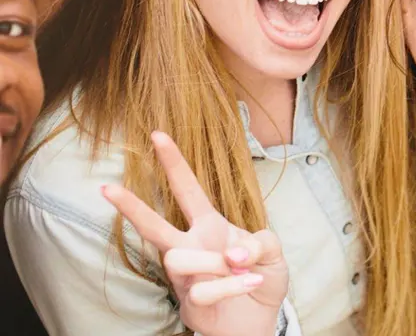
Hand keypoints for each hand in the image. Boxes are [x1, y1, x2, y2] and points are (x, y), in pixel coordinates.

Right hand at [102, 131, 288, 335]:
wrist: (260, 320)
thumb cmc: (262, 276)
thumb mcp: (272, 251)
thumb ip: (259, 242)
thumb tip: (232, 252)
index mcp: (210, 224)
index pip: (189, 189)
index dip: (174, 162)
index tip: (158, 135)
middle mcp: (192, 245)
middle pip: (154, 225)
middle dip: (131, 207)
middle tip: (107, 188)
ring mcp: (186, 276)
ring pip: (177, 258)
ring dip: (214, 261)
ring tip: (241, 266)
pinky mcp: (189, 301)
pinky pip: (204, 287)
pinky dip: (235, 285)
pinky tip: (250, 284)